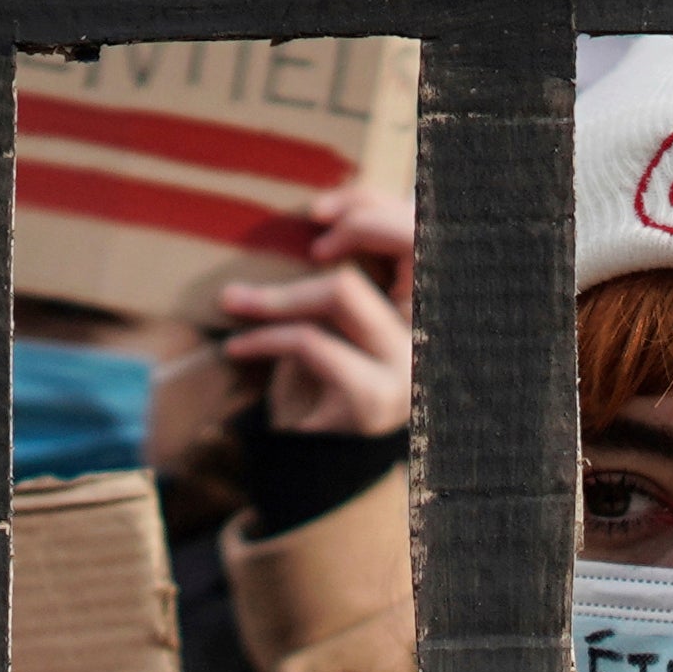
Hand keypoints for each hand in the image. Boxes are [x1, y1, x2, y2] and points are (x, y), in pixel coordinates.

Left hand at [219, 188, 414, 437]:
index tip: (317, 212)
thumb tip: (329, 207)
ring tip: (235, 302)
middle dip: (348, 227)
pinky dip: (266, 338)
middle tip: (305, 230)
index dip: (374, 204)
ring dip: (279, 294)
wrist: (323, 467)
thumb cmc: (331, 376)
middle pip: (404, 244)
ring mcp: (411, 366)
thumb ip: (358, 266)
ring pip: (343, 290)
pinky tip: (239, 345)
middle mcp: (437, 331)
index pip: (423, 229)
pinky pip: (311, 343)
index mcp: (435, 304)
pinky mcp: (375, 398)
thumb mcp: (347, 313)